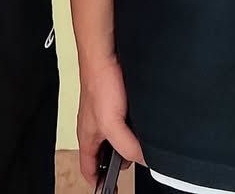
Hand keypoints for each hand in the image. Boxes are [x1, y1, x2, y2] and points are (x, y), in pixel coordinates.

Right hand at [77, 55, 143, 182]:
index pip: (89, 169)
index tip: (111, 191)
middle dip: (121, 159)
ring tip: (143, 138)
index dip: (98, 182)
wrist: (107, 54)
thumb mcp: (112, 125)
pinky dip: (137, 124)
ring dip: (132, 140)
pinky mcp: (120, 101)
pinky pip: (129, 120)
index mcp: (88, 137)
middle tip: (136, 159)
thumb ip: (126, 146)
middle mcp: (97, 127)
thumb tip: (144, 160)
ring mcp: (108, 113)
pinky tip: (146, 121)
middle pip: (107, 154)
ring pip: (120, 136)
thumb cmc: (99, 84)